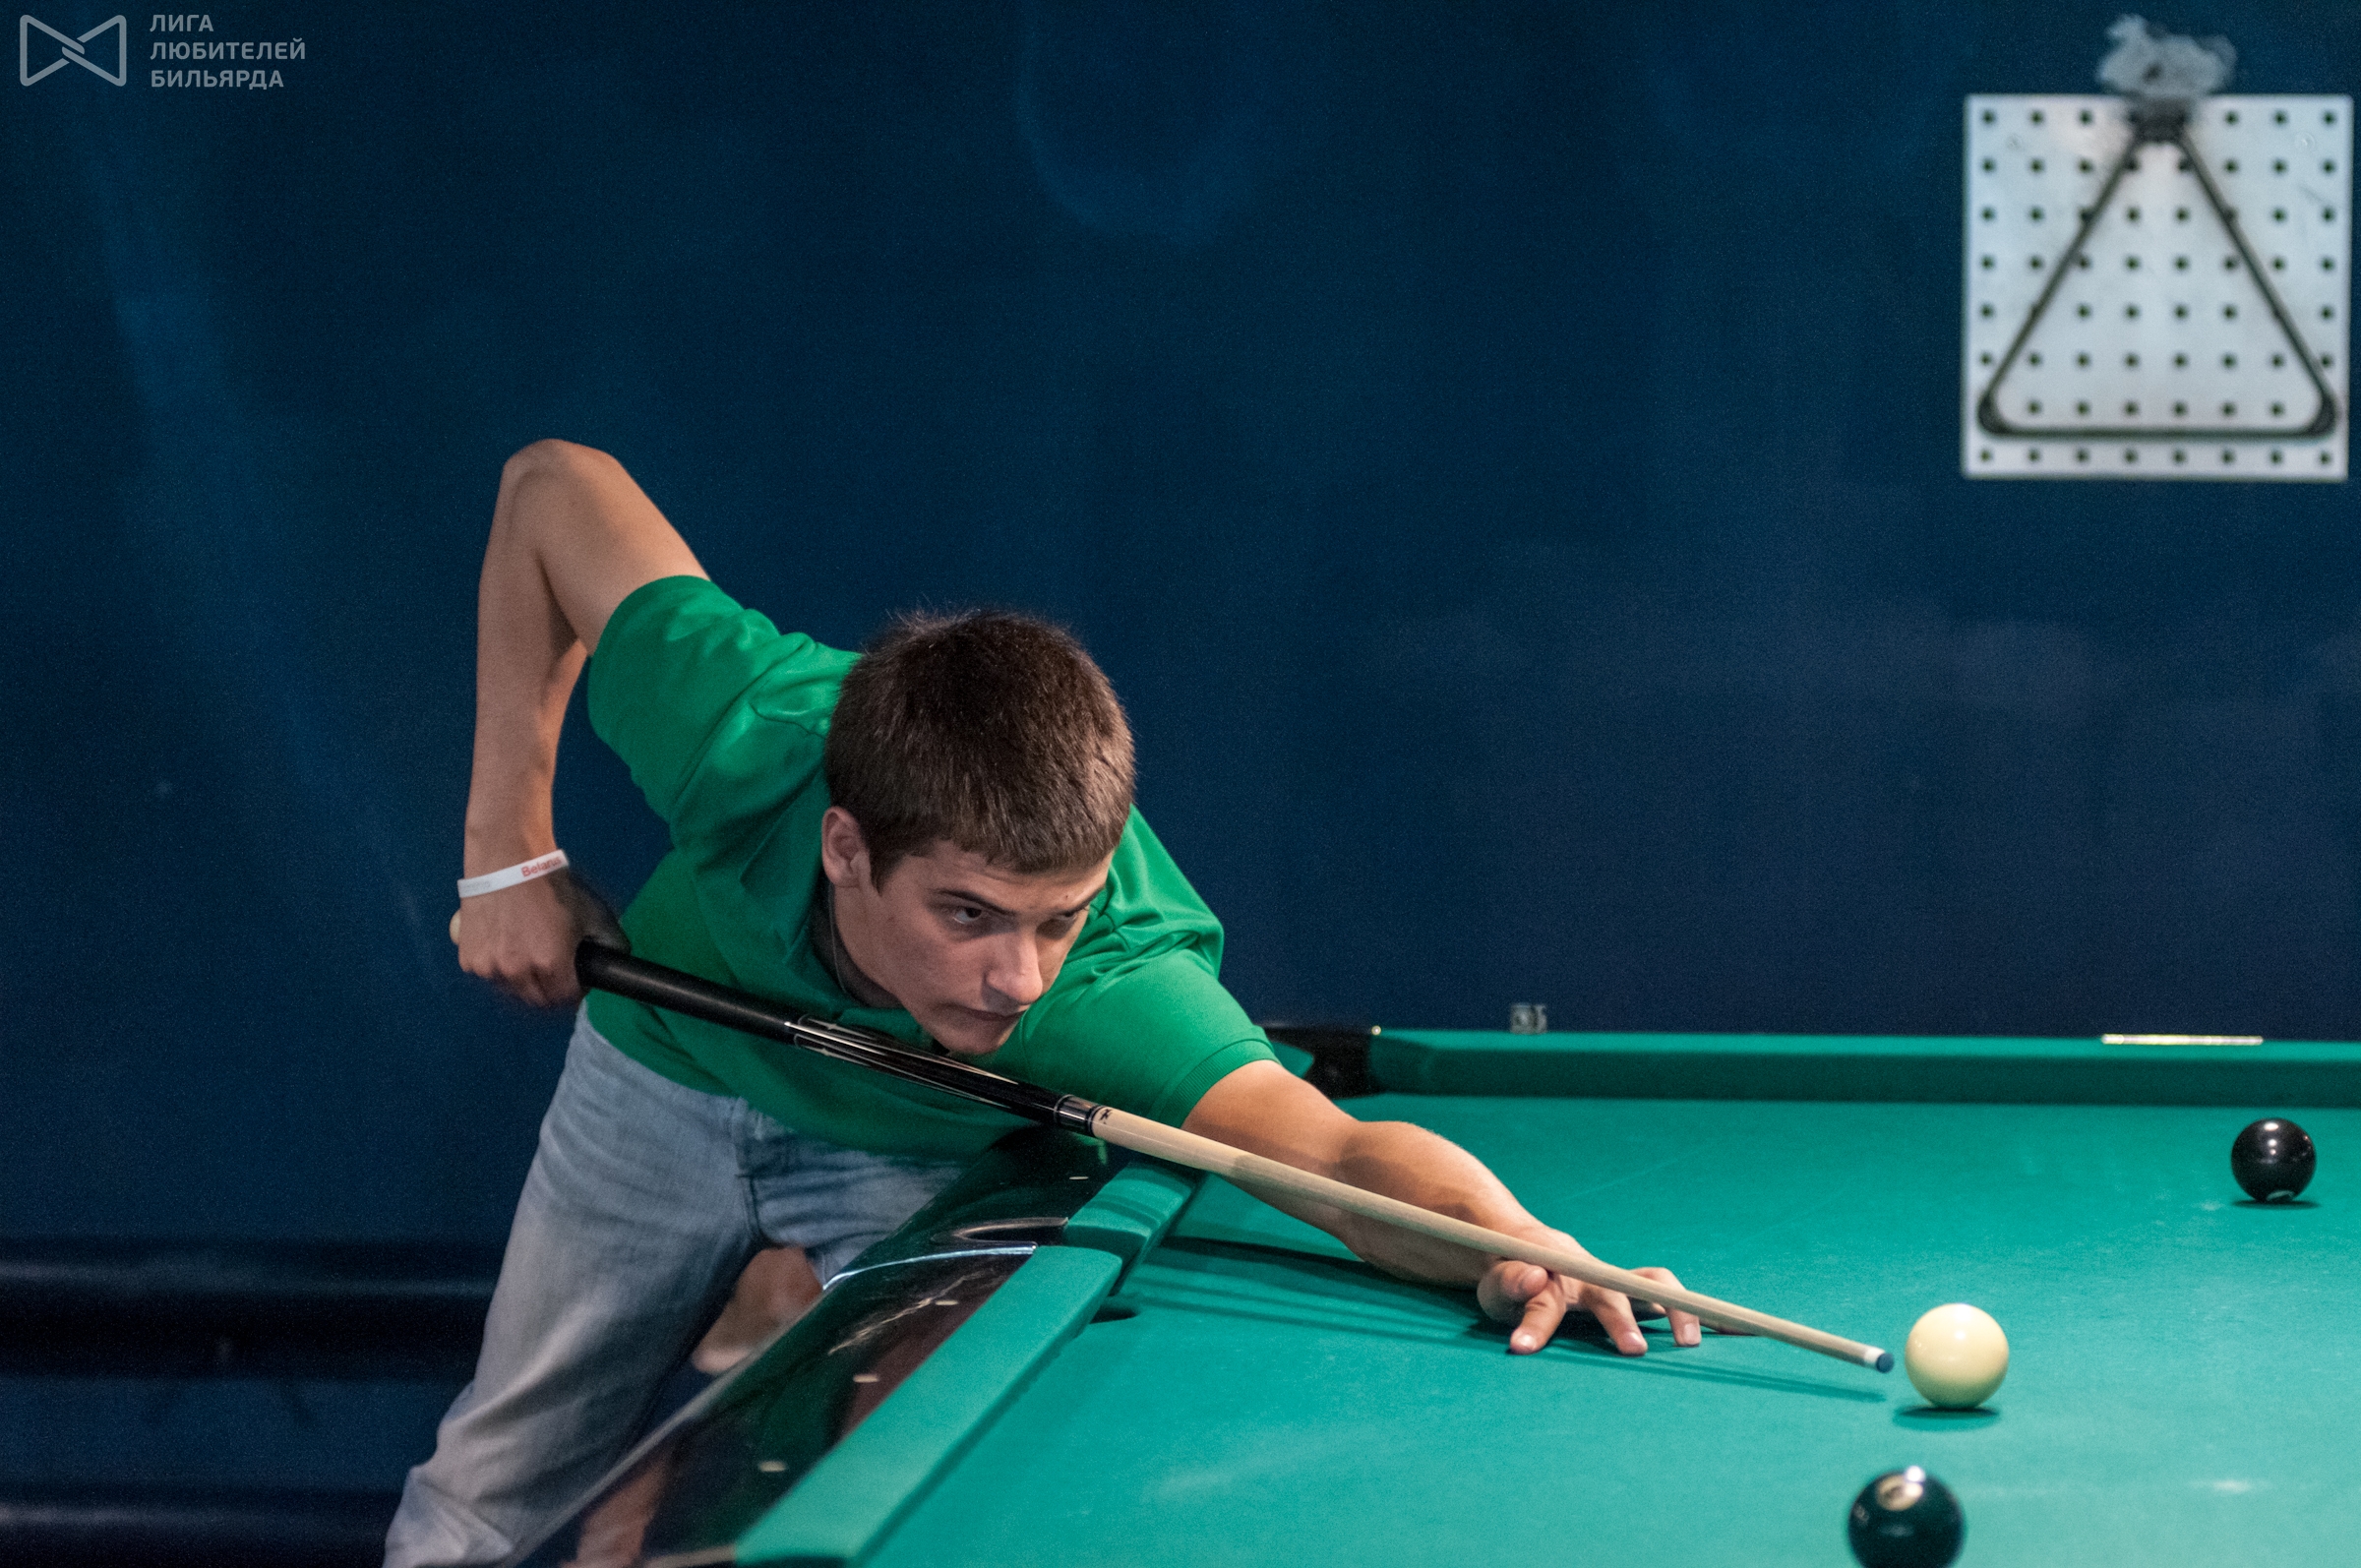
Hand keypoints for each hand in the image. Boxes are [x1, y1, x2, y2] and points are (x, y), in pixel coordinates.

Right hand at [450, 870, 625, 1007]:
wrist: (507, 861)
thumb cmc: (550, 885)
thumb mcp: (591, 912)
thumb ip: (610, 942)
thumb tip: (617, 962)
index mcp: (550, 964)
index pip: (565, 998)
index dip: (574, 990)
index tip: (574, 980)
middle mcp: (517, 972)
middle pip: (537, 999)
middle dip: (549, 989)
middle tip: (553, 970)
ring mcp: (489, 968)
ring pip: (512, 989)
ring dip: (522, 980)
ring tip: (527, 954)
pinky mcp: (469, 960)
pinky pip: (489, 975)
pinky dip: (498, 967)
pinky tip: (506, 946)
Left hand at [1475, 1228, 1702, 1356]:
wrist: (1531, 1247)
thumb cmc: (1511, 1275)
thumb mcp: (1495, 1285)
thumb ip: (1509, 1284)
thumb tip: (1534, 1276)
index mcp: (1551, 1273)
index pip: (1543, 1300)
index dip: (1534, 1325)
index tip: (1521, 1348)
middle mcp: (1591, 1275)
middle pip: (1613, 1290)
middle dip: (1623, 1320)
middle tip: (1634, 1351)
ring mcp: (1616, 1284)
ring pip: (1654, 1285)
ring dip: (1674, 1309)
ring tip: (1690, 1344)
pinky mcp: (1635, 1295)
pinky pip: (1675, 1299)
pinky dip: (1707, 1314)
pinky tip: (1740, 1333)